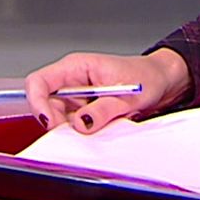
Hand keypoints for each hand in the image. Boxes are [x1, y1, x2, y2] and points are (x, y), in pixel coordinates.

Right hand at [23, 48, 191, 133]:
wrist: (162, 82)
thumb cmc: (147, 77)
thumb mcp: (127, 95)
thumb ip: (102, 109)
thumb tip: (81, 123)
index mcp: (76, 67)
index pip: (39, 81)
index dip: (37, 103)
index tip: (50, 122)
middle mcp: (71, 81)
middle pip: (46, 105)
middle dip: (58, 123)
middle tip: (80, 133)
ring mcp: (77, 96)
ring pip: (60, 118)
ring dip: (75, 129)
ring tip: (102, 124)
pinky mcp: (85, 110)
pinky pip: (75, 125)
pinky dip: (85, 132)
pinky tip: (103, 126)